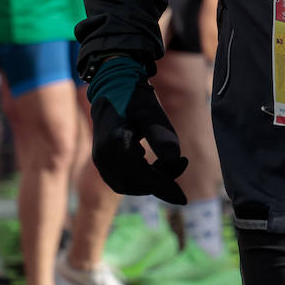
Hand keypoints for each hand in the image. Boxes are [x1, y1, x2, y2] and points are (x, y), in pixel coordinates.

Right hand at [87, 56, 186, 203]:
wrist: (112, 85)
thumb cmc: (134, 95)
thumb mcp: (151, 110)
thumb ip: (161, 134)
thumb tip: (175, 158)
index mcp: (114, 145)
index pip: (142, 177)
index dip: (164, 188)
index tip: (184, 199)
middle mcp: (103, 157)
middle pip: (135, 184)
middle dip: (161, 181)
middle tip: (182, 162)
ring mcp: (100, 160)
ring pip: (128, 184)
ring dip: (152, 179)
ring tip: (171, 160)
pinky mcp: (103, 160)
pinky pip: (123, 178)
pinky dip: (142, 175)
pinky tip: (154, 160)